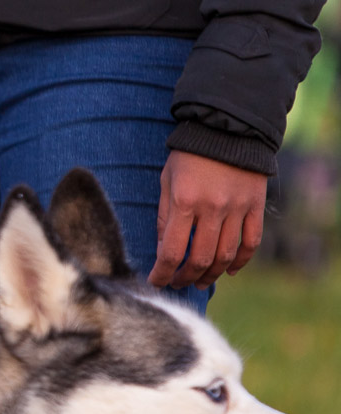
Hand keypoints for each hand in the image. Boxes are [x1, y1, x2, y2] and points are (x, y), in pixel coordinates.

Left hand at [150, 150, 266, 289]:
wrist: (226, 129)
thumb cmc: (188, 156)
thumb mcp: (166, 181)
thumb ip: (165, 216)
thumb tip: (163, 251)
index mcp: (185, 202)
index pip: (172, 251)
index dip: (162, 272)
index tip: (156, 281)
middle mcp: (212, 209)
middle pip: (199, 259)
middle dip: (185, 278)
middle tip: (177, 283)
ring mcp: (237, 209)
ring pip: (225, 256)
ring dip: (210, 274)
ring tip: (198, 281)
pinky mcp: (256, 207)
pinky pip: (251, 242)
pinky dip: (241, 261)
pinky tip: (228, 270)